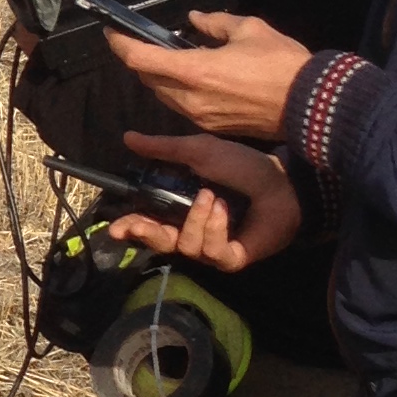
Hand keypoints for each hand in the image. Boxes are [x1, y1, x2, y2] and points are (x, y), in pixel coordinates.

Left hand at [105, 9, 310, 140]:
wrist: (309, 106)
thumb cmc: (281, 63)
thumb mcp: (249, 29)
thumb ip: (215, 23)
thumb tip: (195, 20)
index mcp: (194, 71)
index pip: (140, 59)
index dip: (121, 45)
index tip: (112, 33)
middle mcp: (189, 98)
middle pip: (148, 79)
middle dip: (142, 61)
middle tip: (148, 43)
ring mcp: (200, 116)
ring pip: (164, 96)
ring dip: (161, 78)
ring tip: (176, 59)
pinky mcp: (213, 127)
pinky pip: (183, 107)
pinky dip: (179, 91)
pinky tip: (197, 77)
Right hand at [112, 131, 302, 268]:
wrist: (282, 181)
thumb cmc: (243, 165)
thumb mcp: (199, 152)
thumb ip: (164, 149)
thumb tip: (127, 138)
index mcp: (182, 209)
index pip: (149, 224)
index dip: (130, 227)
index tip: (114, 228)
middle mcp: (194, 231)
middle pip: (159, 243)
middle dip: (146, 233)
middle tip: (139, 223)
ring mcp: (213, 247)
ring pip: (186, 246)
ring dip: (196, 219)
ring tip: (213, 196)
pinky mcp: (231, 259)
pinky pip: (211, 252)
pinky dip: (215, 229)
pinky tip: (225, 211)